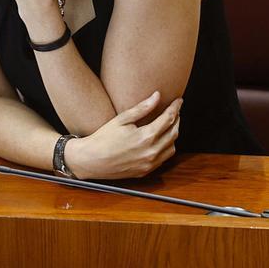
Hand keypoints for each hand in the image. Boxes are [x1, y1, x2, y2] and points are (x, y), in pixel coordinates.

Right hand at [63, 91, 181, 179]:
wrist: (90, 160)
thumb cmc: (103, 138)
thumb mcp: (122, 119)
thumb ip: (142, 108)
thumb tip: (157, 96)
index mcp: (146, 137)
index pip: (168, 119)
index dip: (175, 108)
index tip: (178, 101)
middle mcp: (151, 152)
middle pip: (173, 133)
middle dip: (177, 119)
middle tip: (175, 110)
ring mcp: (149, 164)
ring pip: (172, 147)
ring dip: (173, 134)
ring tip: (169, 124)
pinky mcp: (145, 171)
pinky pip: (163, 159)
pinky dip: (166, 147)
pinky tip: (161, 140)